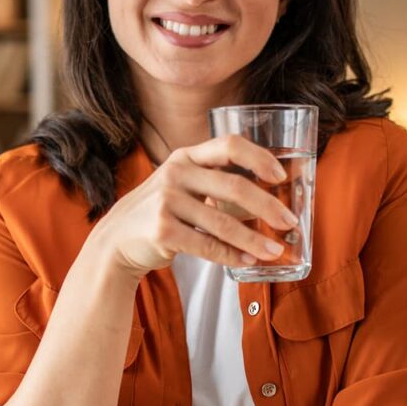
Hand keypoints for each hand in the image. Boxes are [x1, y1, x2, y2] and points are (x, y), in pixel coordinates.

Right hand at [92, 134, 299, 281]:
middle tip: (289, 222)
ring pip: (223, 223)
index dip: (259, 157)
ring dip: (254, 239)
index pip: (229, 145)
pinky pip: (208, 245)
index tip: (280, 175)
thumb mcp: (183, 184)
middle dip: (268, 206)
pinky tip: (249, 260)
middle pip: (234, 187)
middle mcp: (176, 174)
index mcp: (187, 157)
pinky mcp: (163, 231)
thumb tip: (270, 200)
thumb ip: (215, 182)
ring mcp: (167, 202)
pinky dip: (232, 255)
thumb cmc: (163, 210)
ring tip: (275, 250)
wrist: (117, 238)